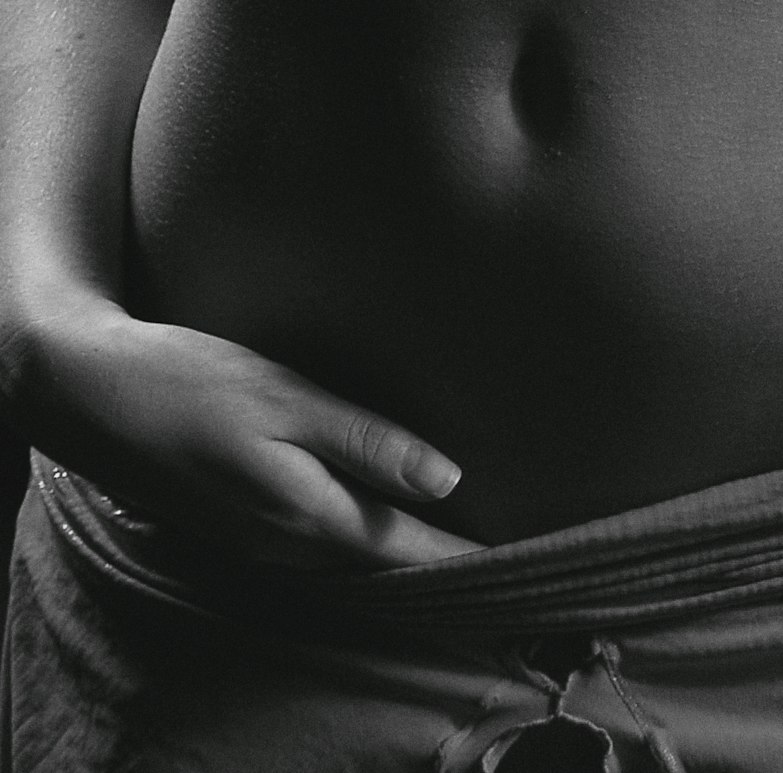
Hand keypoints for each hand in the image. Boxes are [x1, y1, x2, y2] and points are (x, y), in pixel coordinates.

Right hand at [4, 283, 478, 570]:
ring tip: (459, 530)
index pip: (411, 553)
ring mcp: (261, 539)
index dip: (468, 559)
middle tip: (508, 546)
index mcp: (309, 516)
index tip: (526, 560)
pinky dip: (364, 535)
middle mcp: (289, 543)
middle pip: (386, 566)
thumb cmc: (189, 382)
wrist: (89, 395)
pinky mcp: (242, 520)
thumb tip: (446, 480)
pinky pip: (321, 543)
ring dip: (406, 550)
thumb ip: (364, 442)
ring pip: (354, 558)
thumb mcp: (284, 399)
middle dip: (446, 559)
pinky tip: (378, 509)